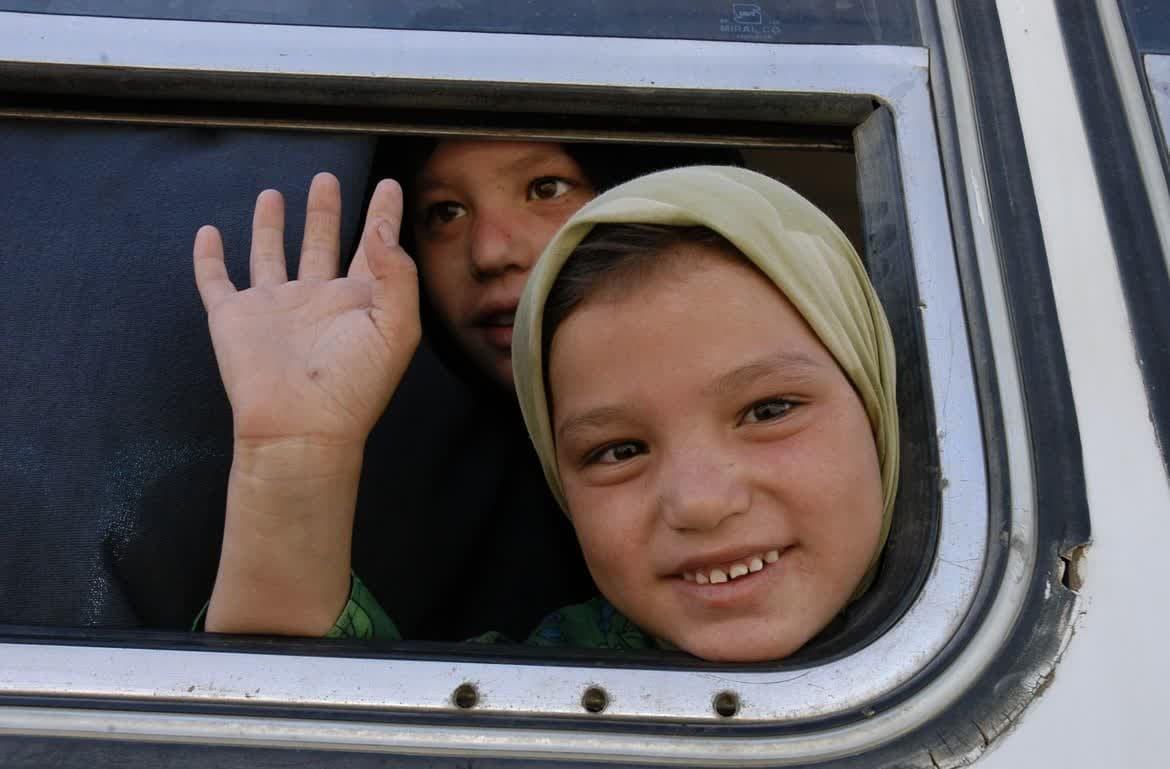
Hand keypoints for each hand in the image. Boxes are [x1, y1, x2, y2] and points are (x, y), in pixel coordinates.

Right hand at [194, 174, 419, 448]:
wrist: (301, 426)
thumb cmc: (355, 383)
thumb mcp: (396, 327)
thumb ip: (396, 274)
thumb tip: (381, 229)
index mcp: (357, 302)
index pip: (373, 248)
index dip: (381, 215)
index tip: (389, 186)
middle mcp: (316, 300)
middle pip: (321, 242)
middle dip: (326, 211)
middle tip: (328, 179)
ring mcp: (273, 307)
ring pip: (271, 254)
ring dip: (272, 224)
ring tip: (275, 193)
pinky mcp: (234, 317)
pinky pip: (216, 280)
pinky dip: (208, 257)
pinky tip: (208, 233)